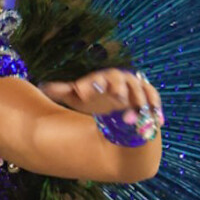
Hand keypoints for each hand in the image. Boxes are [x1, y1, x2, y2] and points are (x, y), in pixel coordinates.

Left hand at [41, 67, 162, 121]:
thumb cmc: (97, 102)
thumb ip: (65, 92)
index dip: (90, 84)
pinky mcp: (149, 100)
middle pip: (121, 80)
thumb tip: (42, 86)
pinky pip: (154, 102)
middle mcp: (121, 81)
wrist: (119, 109)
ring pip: (140, 91)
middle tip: (116, 96)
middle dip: (118, 87)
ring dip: (137, 102)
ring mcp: (136, 90)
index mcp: (104, 78)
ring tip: (130, 118)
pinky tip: (157, 121)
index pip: (98, 78)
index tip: (82, 92)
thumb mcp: (80, 99)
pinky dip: (155, 110)